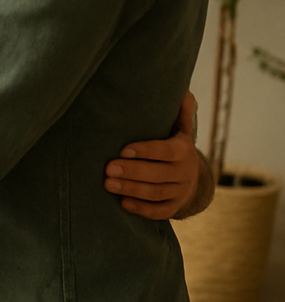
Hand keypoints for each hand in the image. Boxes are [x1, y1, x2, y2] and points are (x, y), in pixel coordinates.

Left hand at [105, 90, 211, 219]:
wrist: (192, 176)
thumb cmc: (174, 146)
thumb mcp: (180, 128)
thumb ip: (180, 112)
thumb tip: (183, 90)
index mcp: (183, 150)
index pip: (165, 151)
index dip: (146, 151)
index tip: (123, 150)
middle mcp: (184, 172)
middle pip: (158, 174)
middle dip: (132, 172)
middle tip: (107, 168)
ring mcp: (180, 191)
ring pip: (156, 193)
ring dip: (131, 189)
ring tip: (107, 184)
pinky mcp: (175, 206)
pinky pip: (160, 211)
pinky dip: (142, 209)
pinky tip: (123, 203)